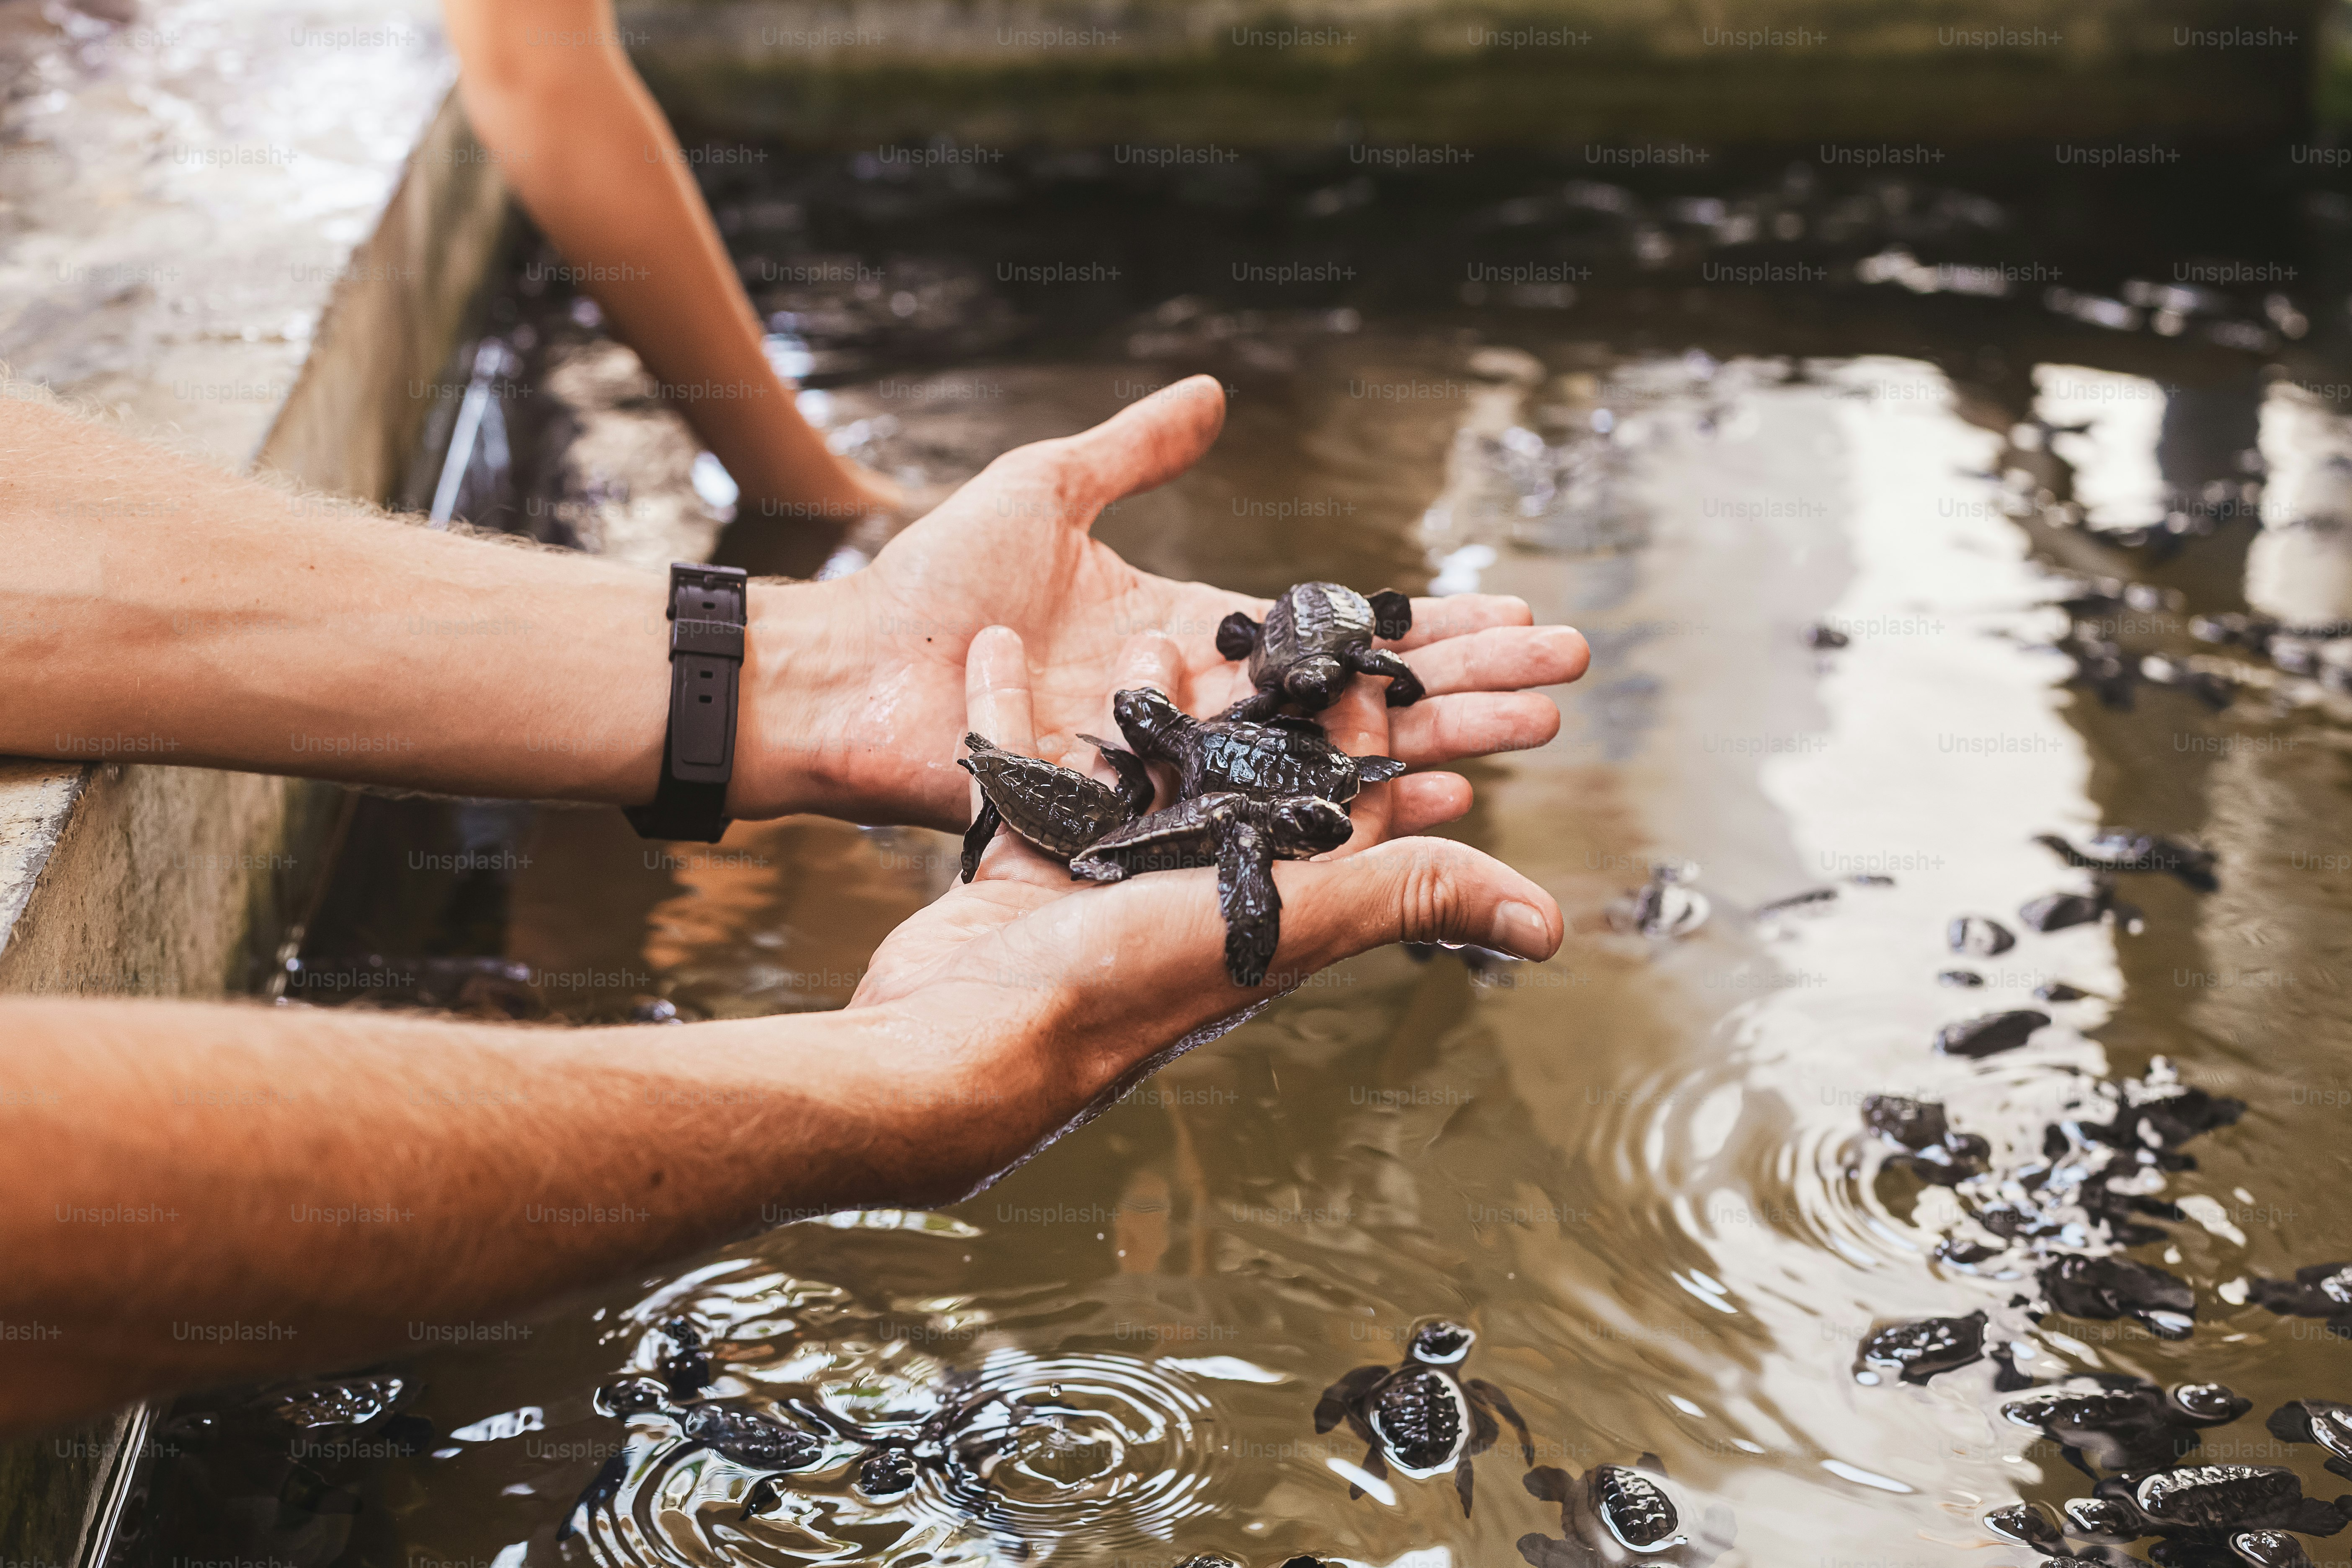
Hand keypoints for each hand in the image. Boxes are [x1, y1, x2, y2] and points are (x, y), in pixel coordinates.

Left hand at [737, 377, 1589, 828]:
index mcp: (1196, 639)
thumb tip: (1216, 392)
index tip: (1515, 612)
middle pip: (1366, 701)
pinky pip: (1273, 818)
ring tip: (1534, 731)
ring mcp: (1188, 773)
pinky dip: (1357, 810)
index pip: (1337, 635)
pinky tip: (1437, 802)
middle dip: (1471, 687)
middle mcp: (1210, 715)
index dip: (1425, 624)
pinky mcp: (1155, 819)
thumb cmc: (931, 582)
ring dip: (1444, 742)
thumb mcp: (1047, 490)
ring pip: (1341, 762)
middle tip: (1568, 681)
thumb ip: (1135, 448)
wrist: (852, 672)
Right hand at [837, 626, 1561, 1195]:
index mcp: (1260, 897)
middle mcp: (1186, 886)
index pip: (1338, 800)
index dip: (1369, 729)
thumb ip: (1408, 898)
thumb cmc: (1124, 989)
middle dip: (1251, 696)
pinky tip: (1000, 648)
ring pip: (1128, 767)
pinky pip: (1023, 772)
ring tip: (1141, 643)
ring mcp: (1097, 879)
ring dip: (1136, 703)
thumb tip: (1548, 925)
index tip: (1381, 650)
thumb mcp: (1287, 922)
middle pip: (1234, 769)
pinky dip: (1009, 708)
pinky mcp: (1018, 867)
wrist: (963, 1043)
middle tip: (1265, 623)